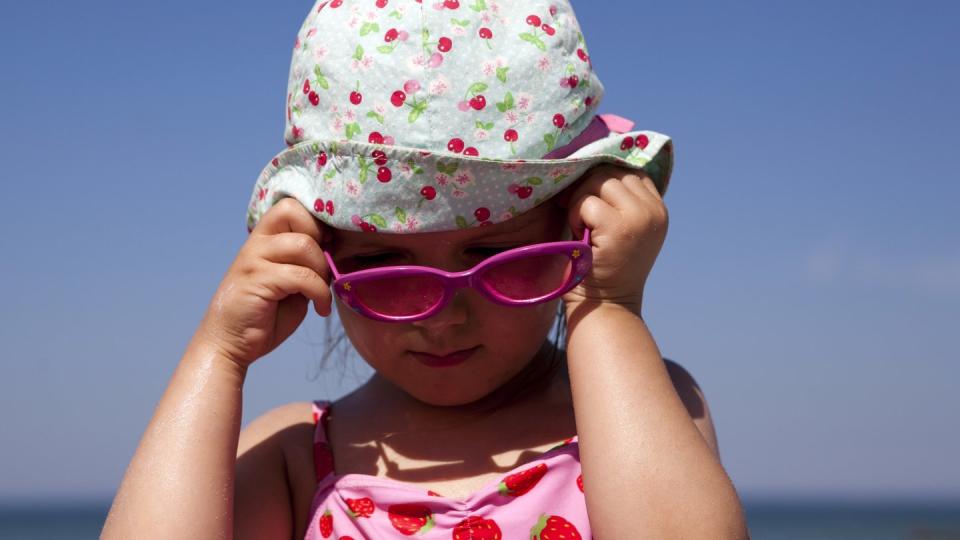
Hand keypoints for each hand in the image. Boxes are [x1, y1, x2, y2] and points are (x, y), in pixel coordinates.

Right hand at [195, 198, 332, 368]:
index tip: (328, 249)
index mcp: (264, 238)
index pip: (290, 206)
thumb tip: (334, 251)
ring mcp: (254, 259)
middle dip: (319, 239)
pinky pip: (301, 276)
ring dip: (322, 270)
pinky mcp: (257, 280)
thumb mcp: (292, 283)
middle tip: (323, 268)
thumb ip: (307, 263)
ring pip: (302, 245)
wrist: (231, 344)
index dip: (315, 222)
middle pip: (294, 212)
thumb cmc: (265, 315)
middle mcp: (256, 243)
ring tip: (321, 293)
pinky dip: (319, 294)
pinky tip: (320, 310)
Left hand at [559, 164, 667, 311]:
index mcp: (658, 210)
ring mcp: (640, 218)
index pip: (630, 171)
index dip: (603, 178)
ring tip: (580, 227)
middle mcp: (655, 211)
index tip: (586, 198)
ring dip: (580, 201)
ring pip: (599, 182)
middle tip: (574, 212)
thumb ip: (617, 201)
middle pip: (612, 172)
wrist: (605, 308)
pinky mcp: (620, 228)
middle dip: (586, 187)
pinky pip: (587, 202)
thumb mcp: (619, 230)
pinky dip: (575, 216)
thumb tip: (590, 164)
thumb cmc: (602, 270)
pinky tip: (579, 237)